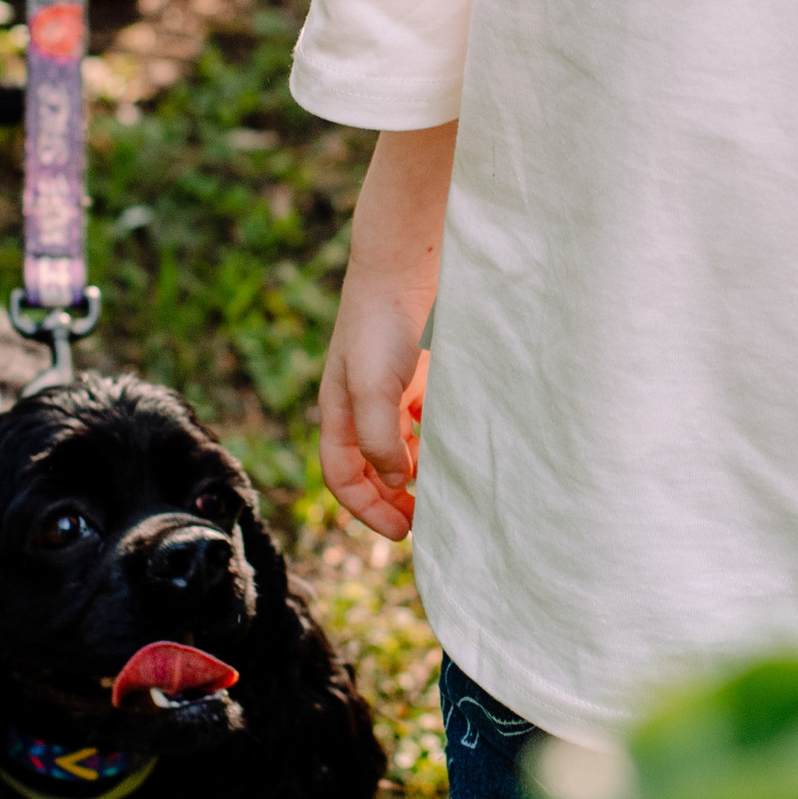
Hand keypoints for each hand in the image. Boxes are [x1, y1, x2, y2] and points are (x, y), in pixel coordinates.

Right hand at [318, 283, 430, 540]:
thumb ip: (378, 438)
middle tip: (428, 521)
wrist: (408, 266)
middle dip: (395, 500)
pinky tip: (457, 440)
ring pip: (403, 448)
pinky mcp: (423, 377)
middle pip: (373, 470)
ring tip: (446, 489)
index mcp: (339, 413)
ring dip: (419, 473)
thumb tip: (395, 477)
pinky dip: (439, 439)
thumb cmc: (380, 325)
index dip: (368, 510)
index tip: (403, 532)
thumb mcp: (372, 388)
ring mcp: (394, 393)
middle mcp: (364, 408)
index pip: (343, 478)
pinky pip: (429, 422)